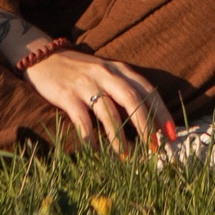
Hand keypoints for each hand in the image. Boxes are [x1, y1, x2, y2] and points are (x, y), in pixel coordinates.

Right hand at [24, 49, 174, 155]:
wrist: (42, 58)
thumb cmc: (79, 72)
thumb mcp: (106, 74)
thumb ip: (124, 91)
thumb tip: (149, 122)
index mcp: (119, 69)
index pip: (147, 90)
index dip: (161, 112)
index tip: (172, 134)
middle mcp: (105, 73)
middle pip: (132, 99)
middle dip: (145, 125)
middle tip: (153, 148)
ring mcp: (85, 82)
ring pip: (108, 110)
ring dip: (119, 136)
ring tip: (127, 157)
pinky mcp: (66, 93)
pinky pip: (82, 118)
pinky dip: (90, 137)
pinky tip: (95, 152)